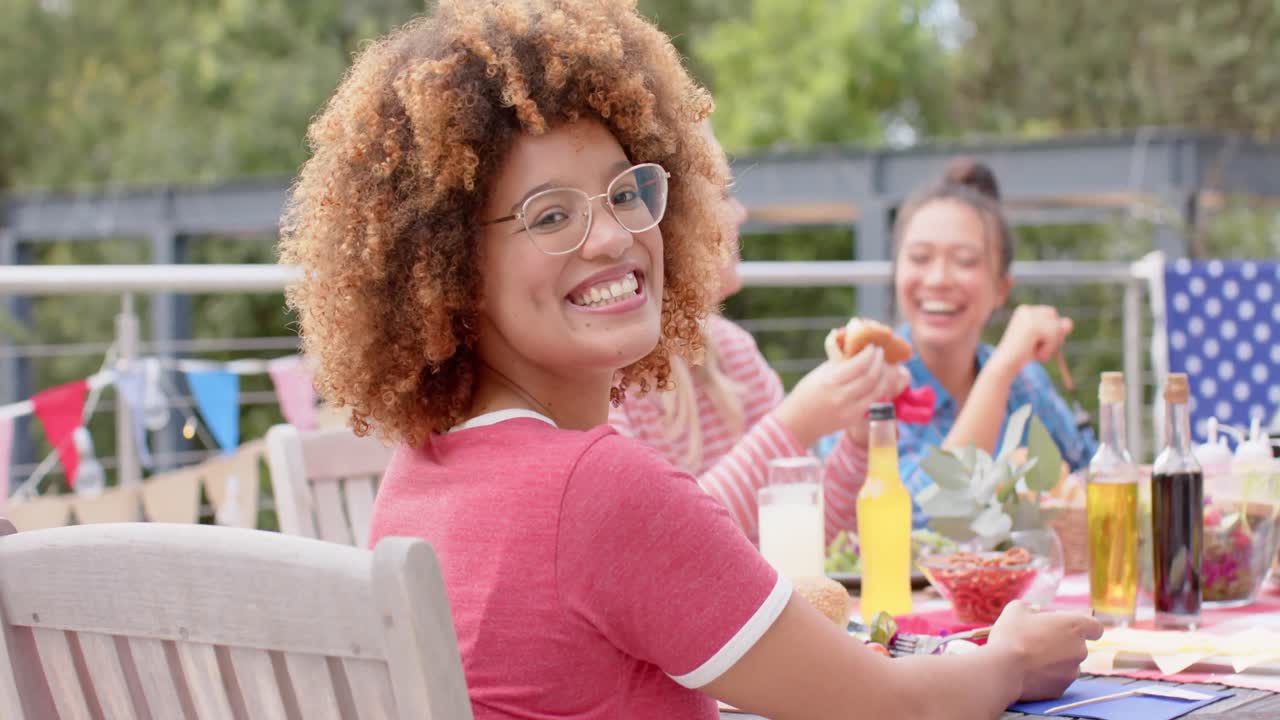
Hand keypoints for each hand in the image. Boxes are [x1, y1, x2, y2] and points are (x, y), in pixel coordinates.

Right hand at [773, 345, 907, 448]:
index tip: (872, 345)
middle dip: (879, 361)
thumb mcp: (820, 373)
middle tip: (880, 352)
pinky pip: (873, 401)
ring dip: (884, 376)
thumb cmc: (806, 393)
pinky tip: (879, 380)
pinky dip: (879, 389)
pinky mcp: (854, 419)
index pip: (859, 364)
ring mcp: (849, 411)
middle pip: (871, 377)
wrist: (798, 422)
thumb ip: (840, 362)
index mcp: (830, 381)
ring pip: (877, 391)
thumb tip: (858, 349)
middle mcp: (841, 397)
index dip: (869, 353)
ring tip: (883, 365)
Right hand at [987, 600, 1103, 700]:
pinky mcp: (1061, 689)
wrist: (1003, 668)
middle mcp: (1080, 650)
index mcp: (1075, 627)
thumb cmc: (1012, 635)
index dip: (1085, 627)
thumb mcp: (1016, 610)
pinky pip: (1057, 680)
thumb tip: (1034, 611)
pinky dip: (1046, 676)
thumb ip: (1030, 607)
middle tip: (1038, 641)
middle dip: (1062, 644)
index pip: (1095, 627)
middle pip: (1078, 646)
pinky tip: (1028, 672)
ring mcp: (1072, 672)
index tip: (1070, 627)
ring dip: (1054, 661)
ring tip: (1030, 659)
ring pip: (1067, 664)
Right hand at [991, 305, 1072, 376]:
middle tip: (1038, 347)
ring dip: (1051, 344)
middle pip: (1055, 317)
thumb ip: (1056, 331)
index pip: (1051, 314)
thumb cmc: (1022, 355)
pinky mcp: (1033, 327)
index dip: (1049, 330)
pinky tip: (1034, 354)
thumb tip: (1068, 323)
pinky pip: (1053, 337)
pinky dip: (1048, 350)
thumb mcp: (1042, 340)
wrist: (1005, 365)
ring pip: (1057, 328)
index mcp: (1025, 310)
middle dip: (1053, 334)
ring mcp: (1029, 317)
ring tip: (1035, 351)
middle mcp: (1026, 310)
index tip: (1035, 341)